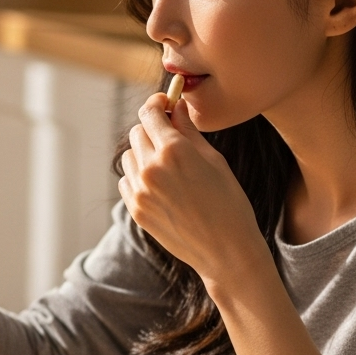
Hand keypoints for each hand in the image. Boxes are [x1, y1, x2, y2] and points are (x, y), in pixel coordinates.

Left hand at [118, 94, 267, 287]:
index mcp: (174, 151)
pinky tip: (159, 185)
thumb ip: (188, 130)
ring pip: (129, 157)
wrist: (225, 250)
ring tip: (167, 166)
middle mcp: (151, 168)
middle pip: (137, 133)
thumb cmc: (229, 202)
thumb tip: (175, 107)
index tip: (163, 104)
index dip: (156, 104)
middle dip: (152, 130)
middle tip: (170, 137)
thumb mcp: (214, 160)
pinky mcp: (136, 210)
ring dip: (143, 154)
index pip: (150, 113)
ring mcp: (140, 191)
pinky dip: (137, 177)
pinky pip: (126, 181)